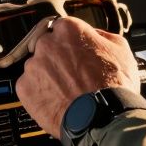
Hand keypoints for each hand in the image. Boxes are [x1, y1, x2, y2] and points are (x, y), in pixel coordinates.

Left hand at [16, 17, 143, 137]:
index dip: (71, 42)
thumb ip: (103, 35)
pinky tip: (56, 99)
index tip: (74, 51)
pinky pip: (28, 86)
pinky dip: (39, 93)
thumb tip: (95, 35)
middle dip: (57, 58)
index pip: (63, 28)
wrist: (103, 117)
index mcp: (69, 29)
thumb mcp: (120, 49)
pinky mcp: (24, 88)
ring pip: (37, 67)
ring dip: (47, 75)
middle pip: (47, 46)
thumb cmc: (113, 85)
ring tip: (65, 90)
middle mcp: (47, 43)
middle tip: (72, 73)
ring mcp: (33, 66)